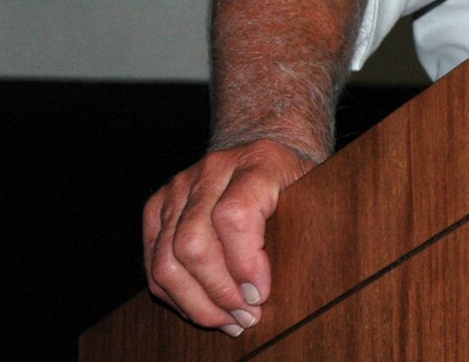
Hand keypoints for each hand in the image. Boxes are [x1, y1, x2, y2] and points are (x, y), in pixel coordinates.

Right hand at [142, 138, 318, 333]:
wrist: (266, 148)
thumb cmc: (293, 180)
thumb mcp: (314, 192)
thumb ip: (305, 226)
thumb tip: (272, 288)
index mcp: (258, 161)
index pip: (235, 216)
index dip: (244, 264)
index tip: (260, 294)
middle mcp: (213, 169)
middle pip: (194, 244)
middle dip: (219, 293)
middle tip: (246, 316)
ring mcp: (180, 186)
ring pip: (167, 261)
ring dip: (197, 303)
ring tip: (227, 319)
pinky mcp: (158, 206)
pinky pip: (154, 263)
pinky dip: (176, 295)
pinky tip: (204, 306)